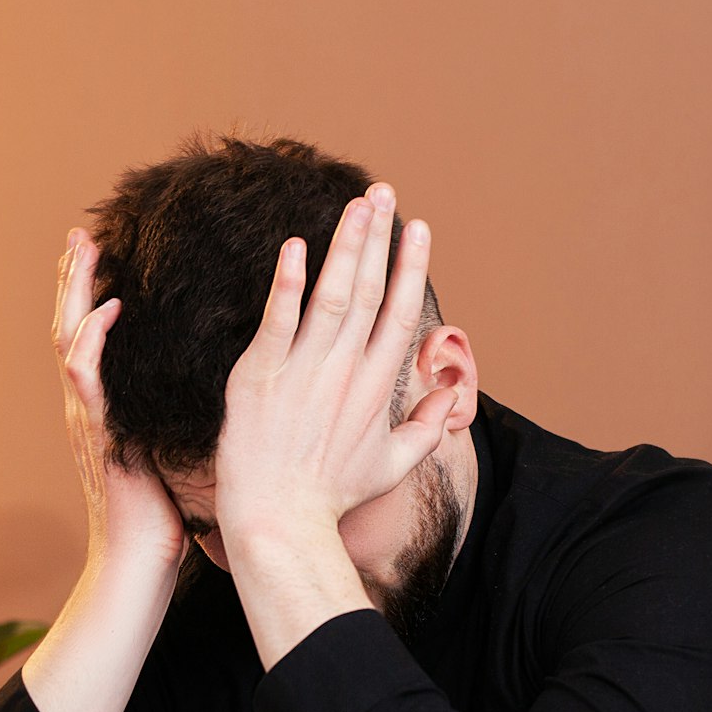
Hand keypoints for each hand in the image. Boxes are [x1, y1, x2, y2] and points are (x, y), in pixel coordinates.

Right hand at [51, 228, 186, 574]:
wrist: (136, 567)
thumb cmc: (163, 520)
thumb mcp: (172, 455)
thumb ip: (178, 420)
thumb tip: (217, 394)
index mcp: (106, 410)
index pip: (92, 338)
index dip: (92, 295)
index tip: (103, 252)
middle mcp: (89, 407)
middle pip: (71, 326)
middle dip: (75, 279)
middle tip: (83, 232)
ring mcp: (88, 419)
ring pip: (69, 339)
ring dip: (74, 292)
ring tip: (82, 248)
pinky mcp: (99, 435)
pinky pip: (87, 377)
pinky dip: (93, 338)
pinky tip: (109, 307)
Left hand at [213, 185, 456, 545]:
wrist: (281, 519)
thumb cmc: (332, 496)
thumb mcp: (392, 466)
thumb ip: (426, 428)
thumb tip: (449, 398)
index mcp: (378, 386)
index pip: (402, 312)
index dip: (412, 266)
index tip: (418, 228)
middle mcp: (347, 371)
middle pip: (372, 290)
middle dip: (380, 236)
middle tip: (384, 191)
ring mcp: (305, 371)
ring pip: (333, 293)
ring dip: (347, 244)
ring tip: (356, 203)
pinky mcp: (262, 374)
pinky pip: (278, 319)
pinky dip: (288, 282)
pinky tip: (296, 246)